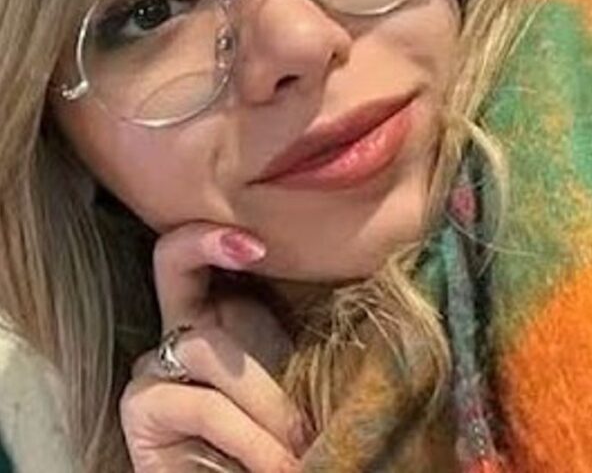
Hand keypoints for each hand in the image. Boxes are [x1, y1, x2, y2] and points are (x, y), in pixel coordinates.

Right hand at [120, 223, 307, 471]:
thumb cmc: (293, 433)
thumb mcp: (305, 372)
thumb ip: (304, 329)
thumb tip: (354, 277)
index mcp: (227, 307)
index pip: (206, 248)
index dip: (214, 235)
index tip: (261, 243)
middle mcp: (185, 325)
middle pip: (173, 260)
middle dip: (211, 253)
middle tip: (265, 261)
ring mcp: (157, 362)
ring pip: (207, 346)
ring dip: (267, 399)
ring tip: (304, 442)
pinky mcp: (142, 409)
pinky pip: (203, 405)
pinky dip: (250, 436)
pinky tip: (279, 462)